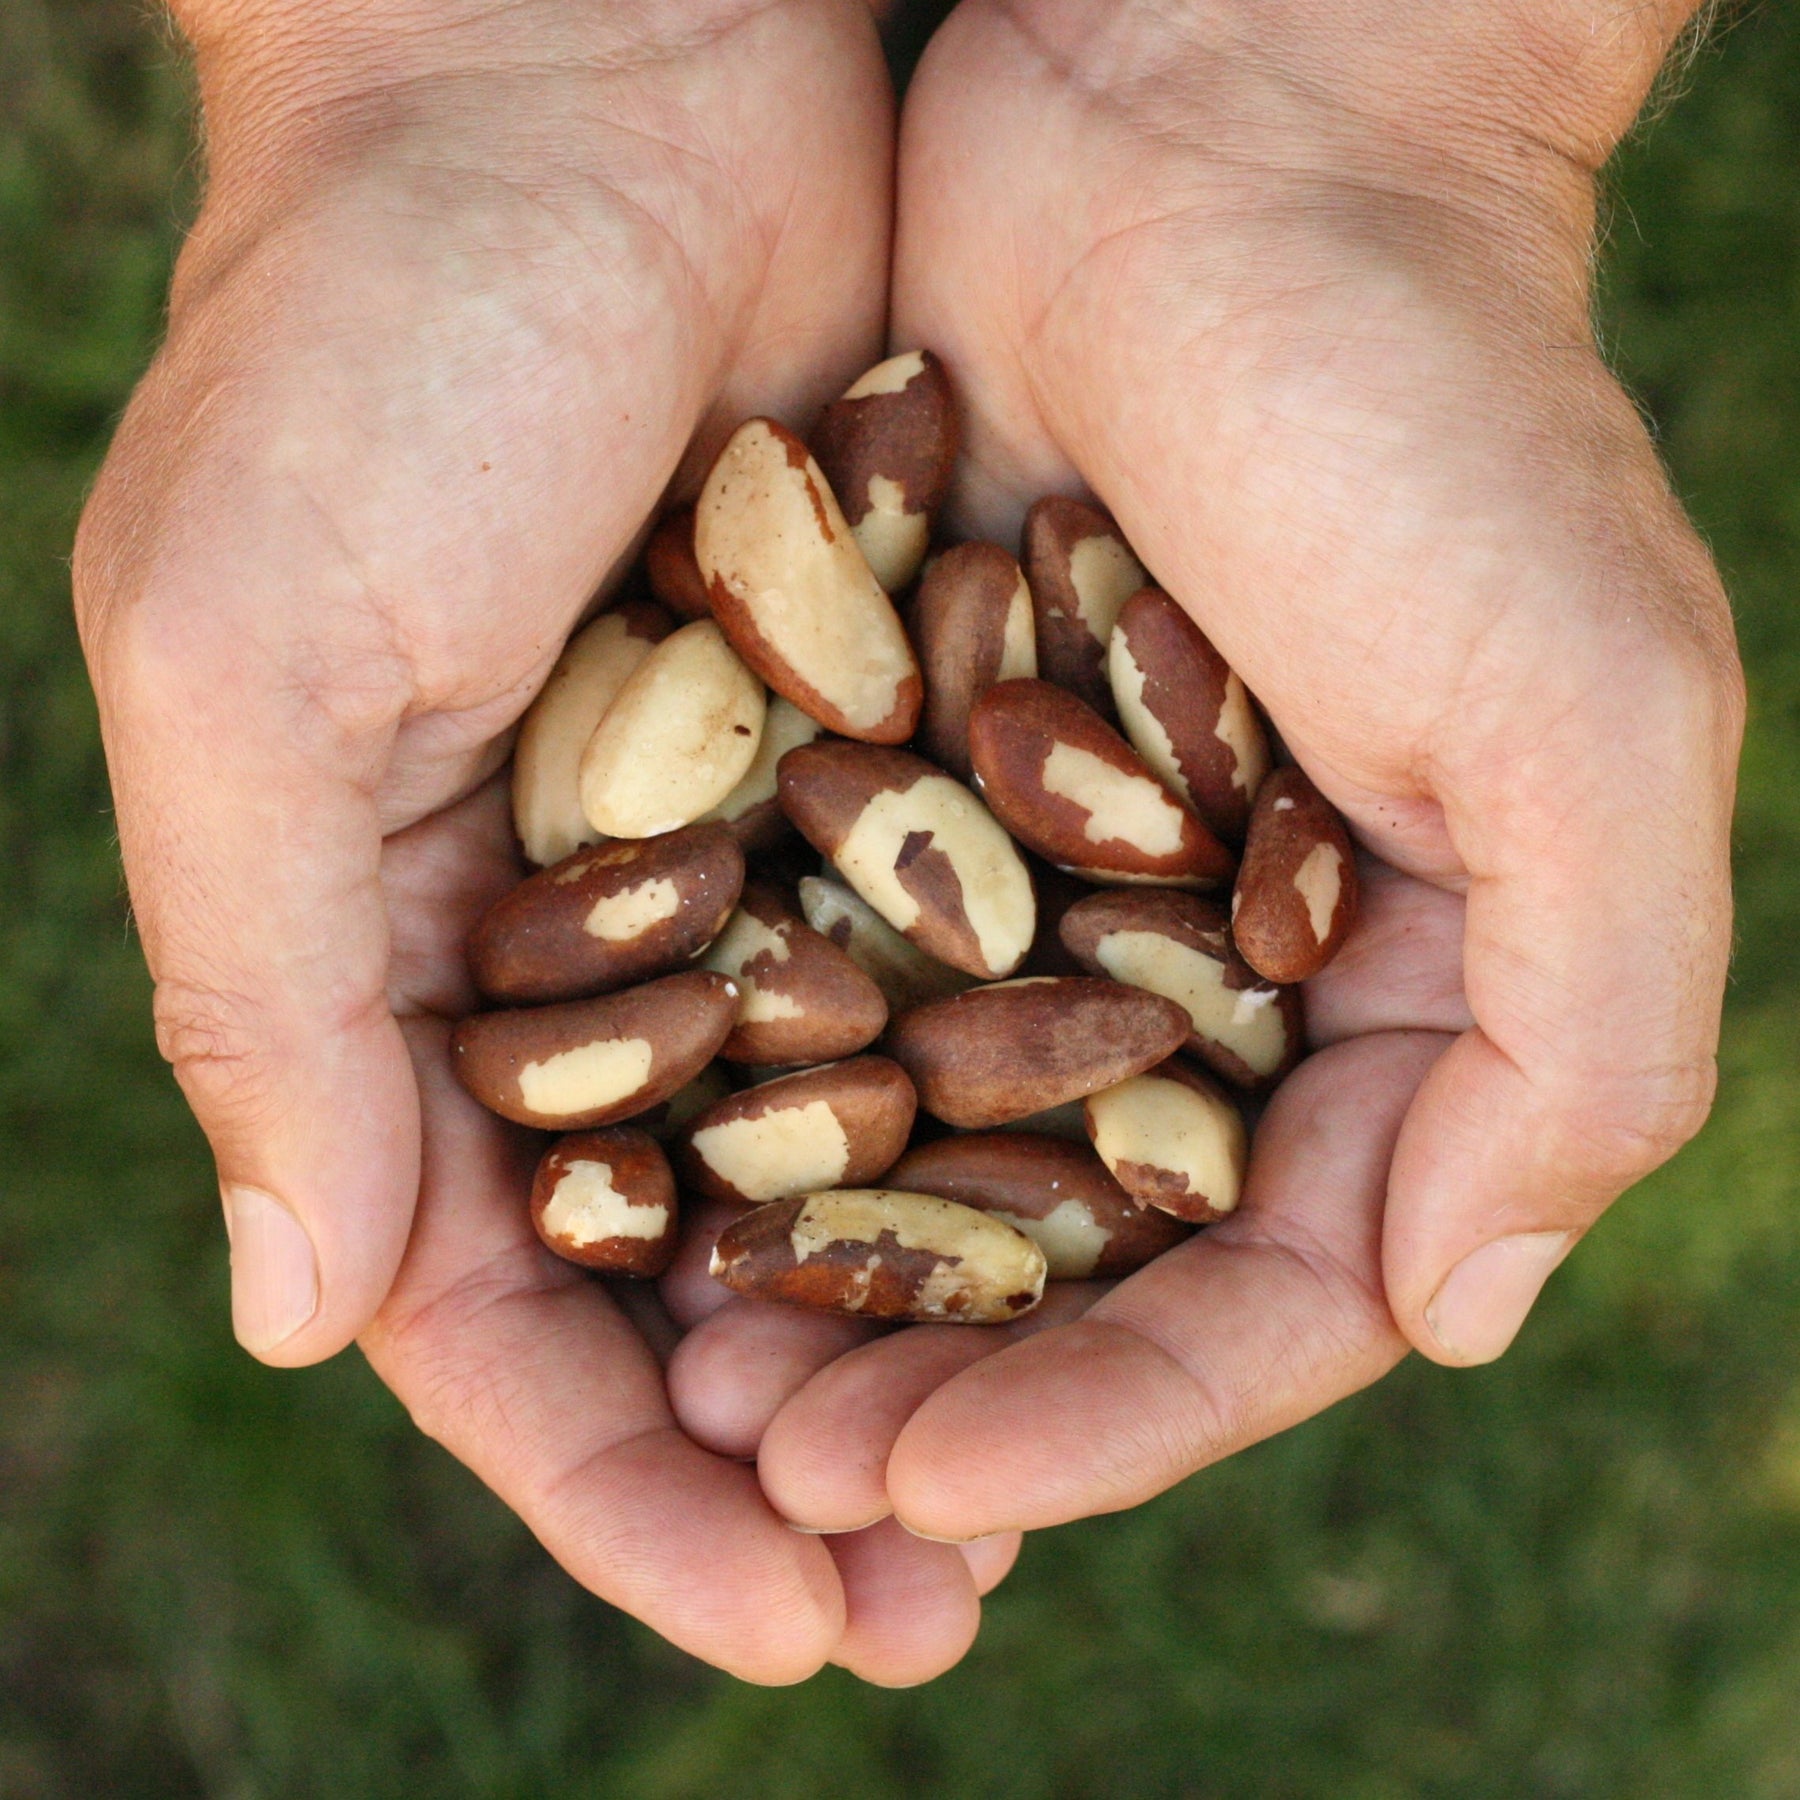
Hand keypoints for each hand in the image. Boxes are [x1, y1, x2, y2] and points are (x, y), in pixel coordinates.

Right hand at [75, 0, 1006, 1683]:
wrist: (581, 82)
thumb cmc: (368, 346)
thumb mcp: (249, 666)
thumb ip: (268, 990)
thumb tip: (306, 1314)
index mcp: (396, 969)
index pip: (499, 1303)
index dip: (615, 1482)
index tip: (769, 1620)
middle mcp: (576, 950)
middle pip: (691, 1276)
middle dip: (795, 1454)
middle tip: (932, 1619)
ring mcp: (742, 861)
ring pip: (843, 1162)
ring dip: (933, 1328)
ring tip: (1046, 1497)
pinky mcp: (881, 754)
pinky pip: (962, 977)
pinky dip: (1023, 1114)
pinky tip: (1123, 1242)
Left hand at [669, 0, 1742, 1548]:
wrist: (1214, 128)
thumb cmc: (1430, 405)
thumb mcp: (1586, 719)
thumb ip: (1582, 1031)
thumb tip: (1463, 1311)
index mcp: (1389, 998)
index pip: (1259, 1292)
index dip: (1113, 1418)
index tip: (937, 1485)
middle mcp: (1212, 969)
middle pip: (1073, 1257)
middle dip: (939, 1382)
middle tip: (781, 1476)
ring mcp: (1047, 880)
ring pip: (926, 1148)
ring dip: (816, 1273)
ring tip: (684, 1383)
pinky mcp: (909, 775)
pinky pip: (816, 975)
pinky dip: (742, 1086)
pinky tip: (635, 1177)